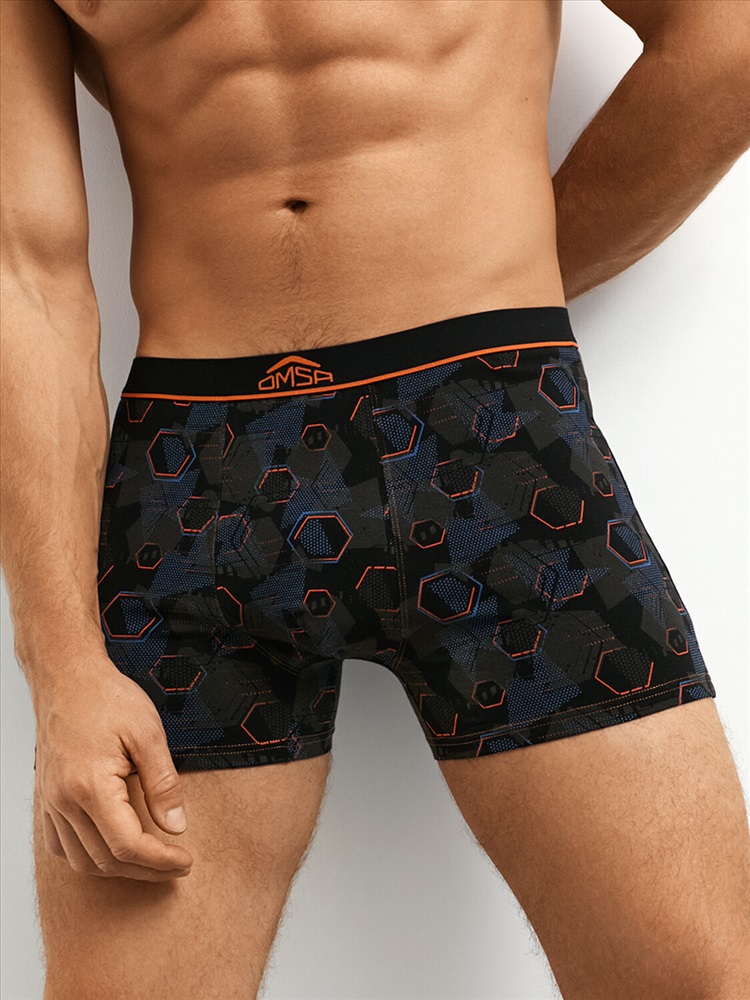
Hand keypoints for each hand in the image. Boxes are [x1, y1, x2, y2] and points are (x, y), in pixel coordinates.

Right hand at [33, 656, 193, 881]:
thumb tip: (176, 825)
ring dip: (118, 869)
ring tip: (151, 862)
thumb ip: (163, 783)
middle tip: (177, 864)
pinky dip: (86, 857)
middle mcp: (64, 801)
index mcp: (90, 786)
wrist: (67, 678)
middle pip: (105, 859)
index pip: (127, 845)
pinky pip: (60, 845)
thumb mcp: (148, 733)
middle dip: (146, 869)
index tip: (185, 859)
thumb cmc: (106, 698)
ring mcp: (50, 802)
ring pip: (81, 860)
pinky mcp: (46, 799)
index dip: (160, 859)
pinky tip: (110, 850)